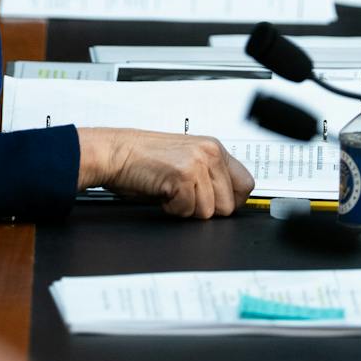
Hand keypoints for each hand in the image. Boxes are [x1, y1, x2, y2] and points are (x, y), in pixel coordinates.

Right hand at [76, 128, 254, 218]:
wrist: (115, 152)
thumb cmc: (143, 158)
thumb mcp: (185, 160)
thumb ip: (210, 175)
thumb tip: (227, 202)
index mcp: (214, 148)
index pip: (246, 184)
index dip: (230, 202)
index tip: (215, 204)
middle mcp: (210, 153)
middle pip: (228, 205)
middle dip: (205, 210)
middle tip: (184, 198)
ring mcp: (198, 164)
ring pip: (208, 212)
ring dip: (187, 210)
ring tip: (171, 193)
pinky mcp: (183, 176)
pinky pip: (187, 211)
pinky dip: (172, 210)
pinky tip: (162, 193)